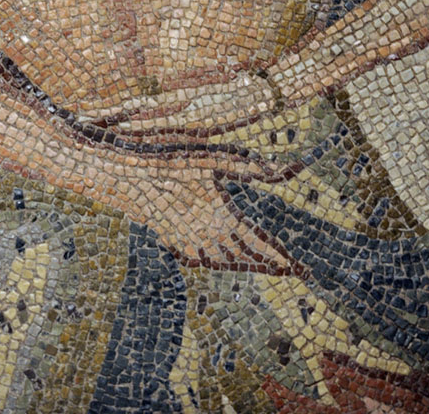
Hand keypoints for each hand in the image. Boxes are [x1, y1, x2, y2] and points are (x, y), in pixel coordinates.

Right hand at [126, 159, 293, 272]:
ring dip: (244, 264)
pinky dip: (219, 260)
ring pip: (225, 263)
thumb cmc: (172, 164)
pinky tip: (223, 256)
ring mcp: (191, 244)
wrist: (131, 180)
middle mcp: (209, 237)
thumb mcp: (211, 159)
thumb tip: (277, 168)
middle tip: (288, 269)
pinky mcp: (176, 244)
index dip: (279, 257)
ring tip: (260, 263)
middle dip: (268, 264)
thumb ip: (245, 167)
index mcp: (221, 219)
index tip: (297, 268)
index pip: (258, 245)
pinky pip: (204, 260)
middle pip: (245, 259)